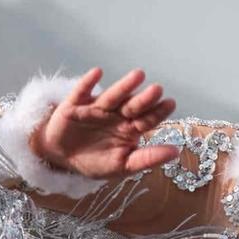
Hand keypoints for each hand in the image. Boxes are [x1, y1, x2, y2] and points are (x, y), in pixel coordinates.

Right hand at [34, 68, 180, 180]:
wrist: (62, 159)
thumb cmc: (96, 161)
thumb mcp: (123, 165)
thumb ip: (148, 159)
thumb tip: (176, 152)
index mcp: (130, 128)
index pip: (147, 119)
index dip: (158, 112)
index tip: (171, 103)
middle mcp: (116, 114)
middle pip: (133, 105)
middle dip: (144, 98)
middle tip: (158, 89)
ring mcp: (96, 108)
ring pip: (112, 96)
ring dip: (124, 86)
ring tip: (138, 75)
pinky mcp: (74, 105)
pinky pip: (81, 92)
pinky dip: (88, 83)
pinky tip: (97, 73)